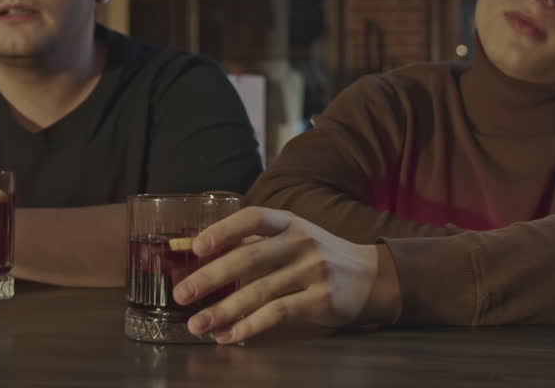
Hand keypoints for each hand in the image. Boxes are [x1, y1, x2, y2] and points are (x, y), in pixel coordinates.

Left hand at [172, 207, 397, 343]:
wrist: (372, 277)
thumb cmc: (320, 256)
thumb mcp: (293, 238)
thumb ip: (255, 242)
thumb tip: (201, 252)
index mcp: (290, 223)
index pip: (253, 218)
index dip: (223, 230)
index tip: (196, 248)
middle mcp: (301, 242)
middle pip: (249, 257)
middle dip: (211, 277)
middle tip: (182, 294)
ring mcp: (312, 271)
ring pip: (259, 291)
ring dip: (223, 310)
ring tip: (197, 324)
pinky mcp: (321, 299)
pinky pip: (278, 314)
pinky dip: (250, 326)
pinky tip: (229, 336)